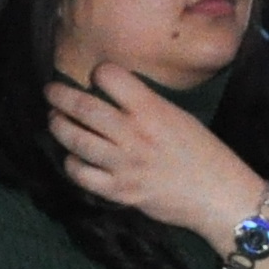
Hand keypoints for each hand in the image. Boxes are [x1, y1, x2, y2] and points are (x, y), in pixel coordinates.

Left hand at [47, 64, 263, 244]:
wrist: (218, 195)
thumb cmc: (204, 153)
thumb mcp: (179, 117)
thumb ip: (146, 106)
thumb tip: (114, 98)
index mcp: (152, 110)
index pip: (111, 78)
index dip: (100, 73)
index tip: (96, 76)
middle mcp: (134, 134)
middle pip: (84, 108)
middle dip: (60, 96)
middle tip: (50, 92)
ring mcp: (124, 164)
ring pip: (76, 140)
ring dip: (59, 126)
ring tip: (54, 120)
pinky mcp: (119, 191)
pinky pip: (82, 174)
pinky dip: (71, 163)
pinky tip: (73, 157)